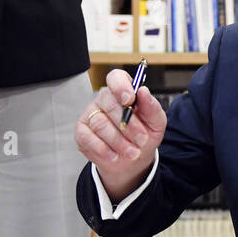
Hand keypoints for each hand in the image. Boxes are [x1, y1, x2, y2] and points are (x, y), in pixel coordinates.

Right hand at [74, 68, 166, 202]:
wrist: (133, 159)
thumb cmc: (144, 135)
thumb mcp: (156, 123)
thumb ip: (152, 107)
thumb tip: (143, 91)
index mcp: (123, 91)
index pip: (116, 77)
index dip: (121, 86)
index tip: (130, 100)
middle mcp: (105, 99)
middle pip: (110, 103)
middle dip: (128, 124)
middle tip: (142, 139)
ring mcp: (91, 114)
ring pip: (100, 123)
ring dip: (119, 141)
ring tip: (133, 152)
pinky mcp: (81, 131)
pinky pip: (88, 138)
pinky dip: (104, 150)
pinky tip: (115, 156)